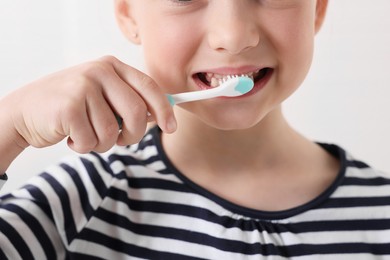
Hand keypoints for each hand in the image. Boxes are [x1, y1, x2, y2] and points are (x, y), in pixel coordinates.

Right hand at [1, 56, 175, 154]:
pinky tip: (70, 136)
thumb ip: (128, 101)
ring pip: (112, 132)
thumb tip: (158, 116)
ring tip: (85, 134)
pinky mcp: (69, 107)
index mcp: (112, 66)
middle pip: (137, 113)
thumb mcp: (102, 96)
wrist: (24, 112)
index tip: (170, 128)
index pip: (149, 87)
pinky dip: (83, 147)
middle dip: (133, 135)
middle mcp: (99, 71)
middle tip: (121, 141)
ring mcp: (83, 86)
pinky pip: (91, 141)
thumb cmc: (71, 107)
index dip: (164, 110)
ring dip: (102, 143)